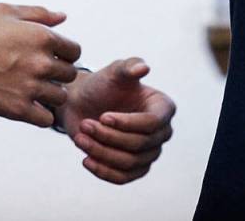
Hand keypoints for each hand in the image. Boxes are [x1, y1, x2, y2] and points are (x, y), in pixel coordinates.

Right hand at [0, 3, 81, 126]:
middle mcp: (41, 62)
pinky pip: (46, 119)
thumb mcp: (7, 12)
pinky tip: (27, 105)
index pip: (74, 51)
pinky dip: (40, 114)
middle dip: (58, 74)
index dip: (65, 55)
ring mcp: (30, 87)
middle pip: (69, 75)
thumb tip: (62, 17)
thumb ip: (39, 14)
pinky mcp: (17, 109)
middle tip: (40, 74)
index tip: (53, 58)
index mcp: (42, 37)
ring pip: (59, 97)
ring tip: (32, 89)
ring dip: (49, 94)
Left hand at [56, 58, 175, 183]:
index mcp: (163, 107)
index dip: (127, 123)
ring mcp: (149, 152)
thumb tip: (144, 68)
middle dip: (109, 136)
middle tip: (86, 124)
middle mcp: (161, 132)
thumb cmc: (102, 84)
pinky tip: (86, 159)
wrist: (83, 102)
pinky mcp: (134, 168)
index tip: (103, 116)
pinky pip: (122, 177)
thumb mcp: (114, 72)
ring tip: (81, 137)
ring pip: (129, 162)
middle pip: (139, 145)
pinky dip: (103, 171)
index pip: (152, 123)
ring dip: (102, 152)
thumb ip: (128, 67)